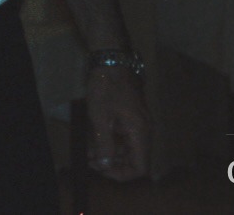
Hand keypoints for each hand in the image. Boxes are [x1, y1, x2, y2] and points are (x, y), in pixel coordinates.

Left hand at [85, 65, 149, 180]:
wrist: (111, 60)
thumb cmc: (106, 87)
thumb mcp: (101, 117)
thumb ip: (104, 144)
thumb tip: (105, 166)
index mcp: (141, 133)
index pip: (140, 168)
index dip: (122, 174)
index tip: (102, 170)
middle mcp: (144, 131)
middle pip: (134, 160)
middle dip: (113, 164)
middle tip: (91, 161)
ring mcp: (138, 123)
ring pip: (128, 149)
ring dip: (110, 154)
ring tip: (89, 152)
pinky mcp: (131, 117)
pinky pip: (124, 137)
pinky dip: (111, 142)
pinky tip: (94, 140)